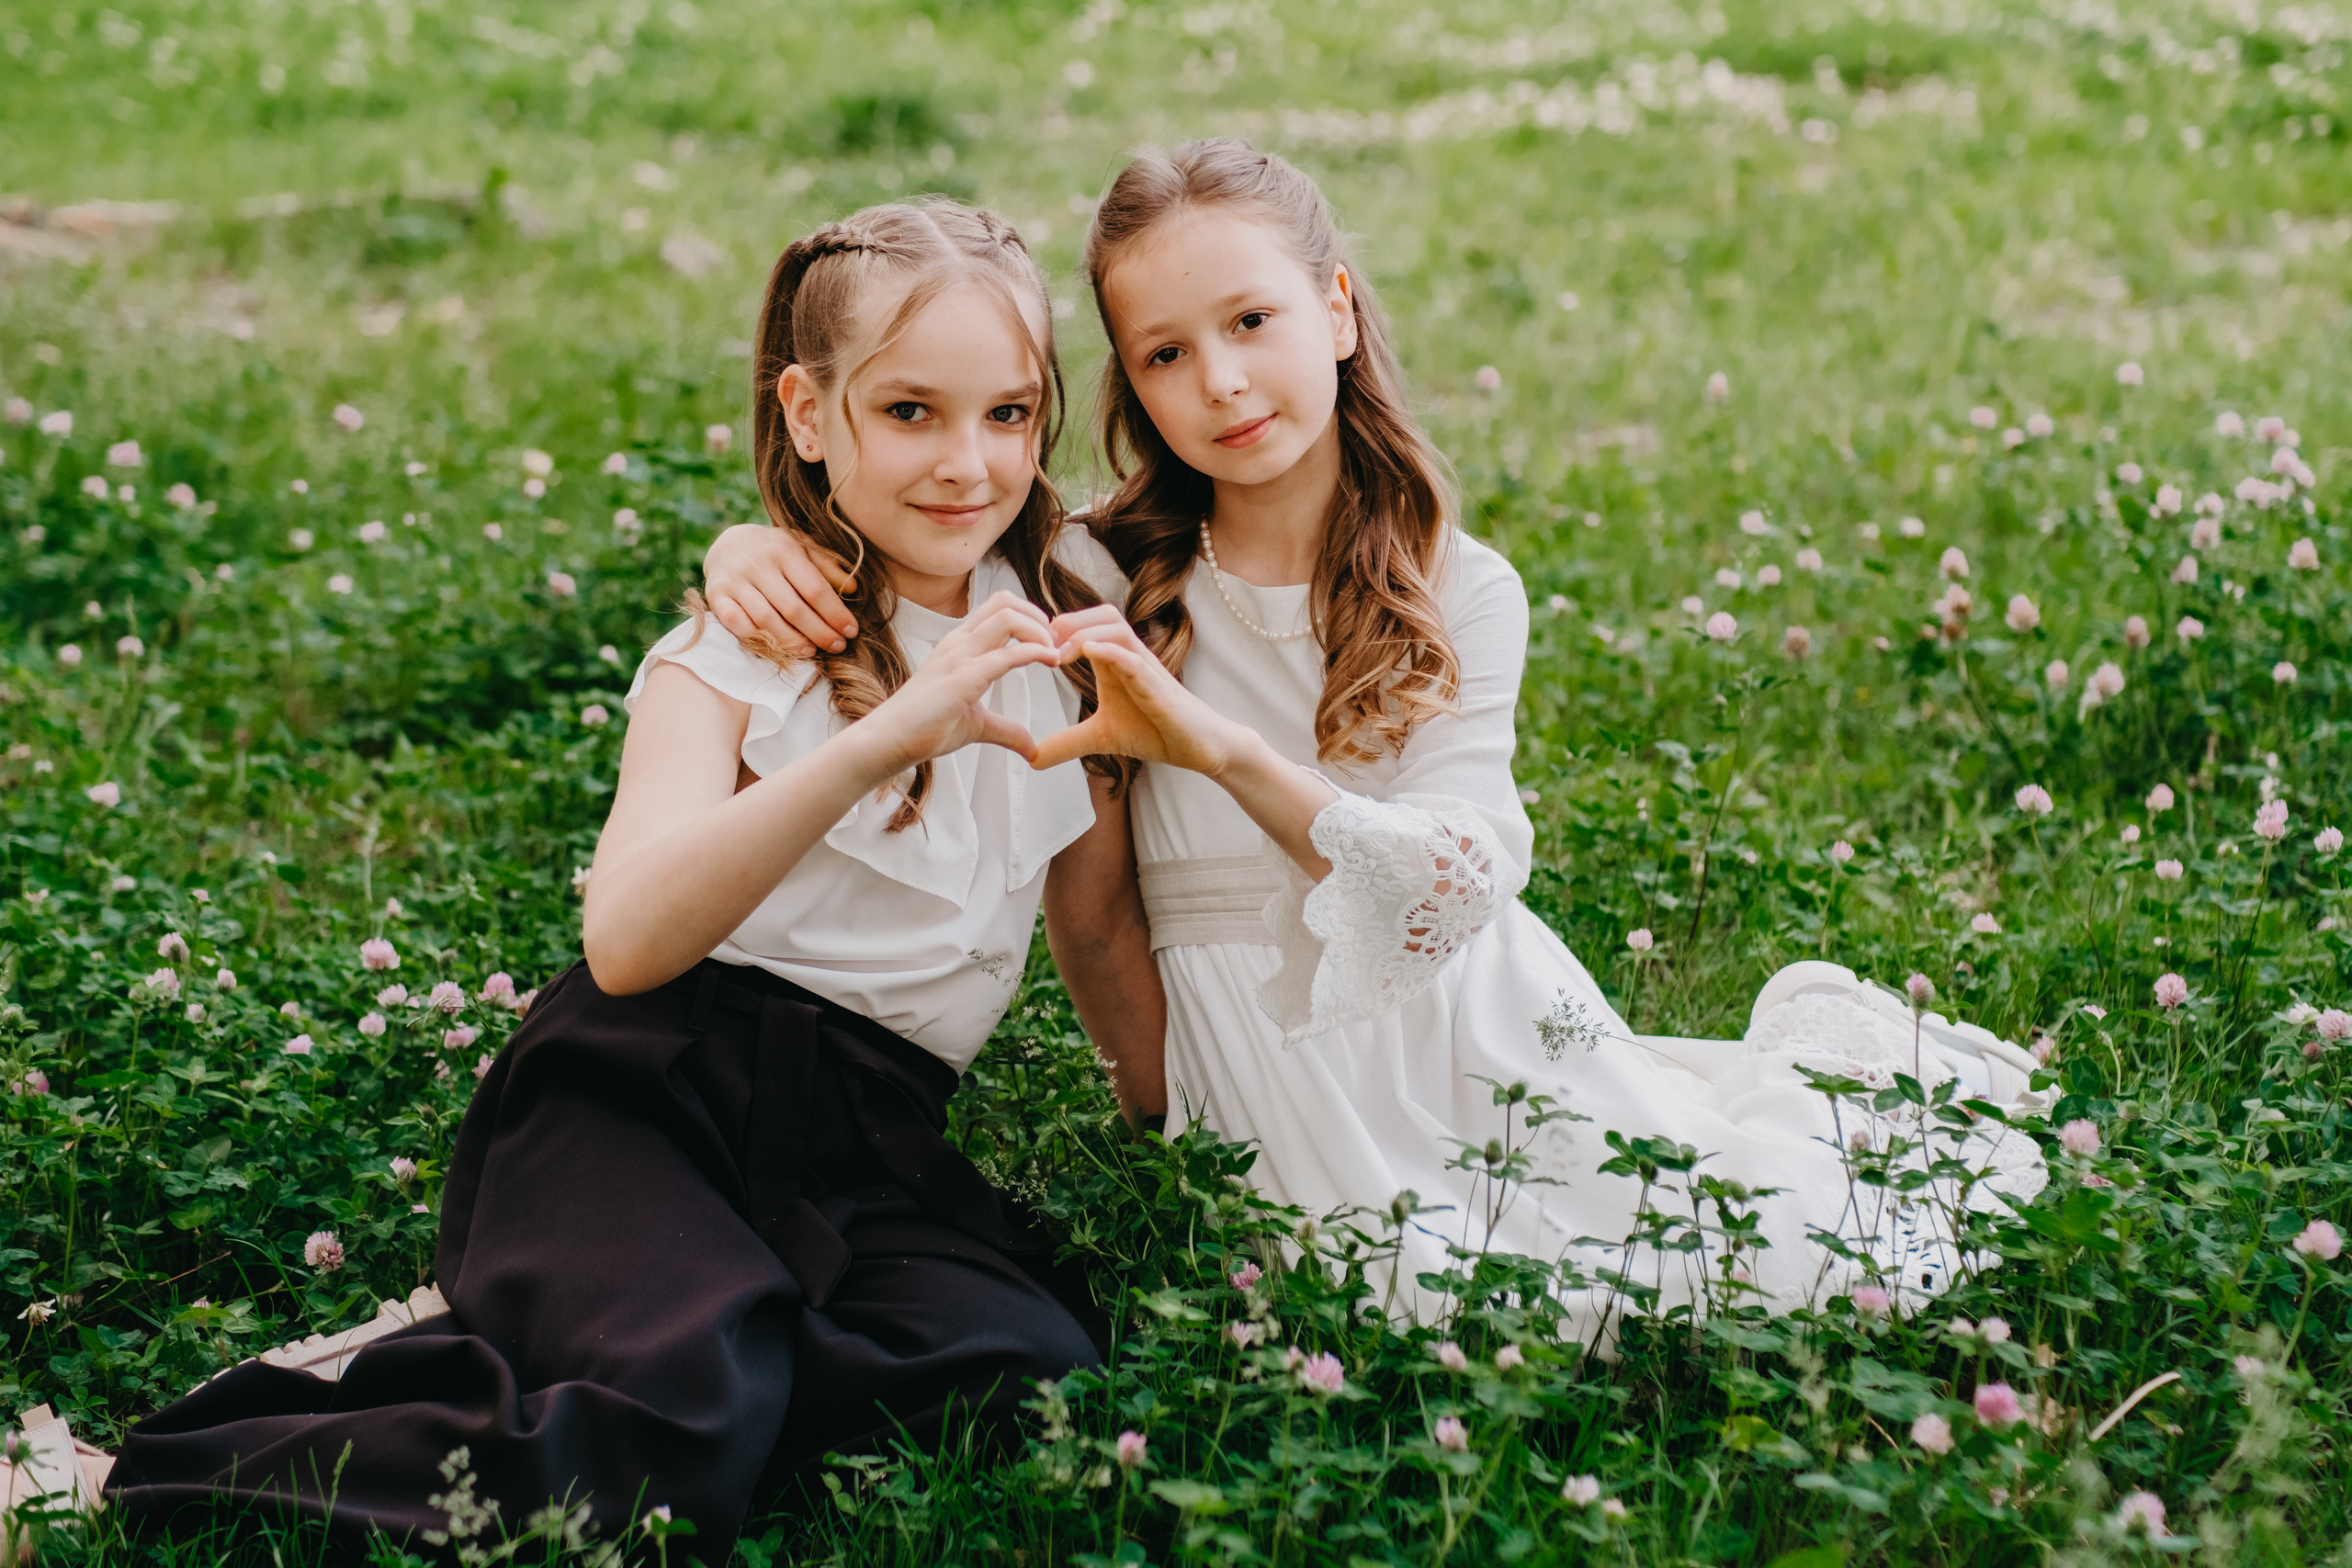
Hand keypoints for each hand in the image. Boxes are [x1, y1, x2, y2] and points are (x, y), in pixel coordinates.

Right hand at [702, 523, 858, 653]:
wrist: (727, 544)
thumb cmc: (774, 550)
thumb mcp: (802, 548)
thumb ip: (827, 566)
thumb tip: (852, 588)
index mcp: (784, 550)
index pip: (815, 589)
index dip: (835, 614)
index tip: (851, 631)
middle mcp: (758, 564)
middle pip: (793, 609)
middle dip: (819, 632)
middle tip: (837, 647)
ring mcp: (735, 581)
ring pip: (766, 620)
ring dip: (791, 641)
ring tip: (811, 651)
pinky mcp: (716, 595)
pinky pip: (736, 624)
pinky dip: (757, 638)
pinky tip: (775, 647)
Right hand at [860, 592, 1060, 772]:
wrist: (889, 741)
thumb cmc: (925, 728)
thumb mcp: (976, 725)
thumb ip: (1006, 729)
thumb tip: (1031, 747)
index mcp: (960, 645)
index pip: (999, 609)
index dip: (1031, 618)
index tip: (1050, 643)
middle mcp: (959, 642)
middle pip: (1005, 602)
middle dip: (1039, 616)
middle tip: (1056, 643)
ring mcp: (959, 656)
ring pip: (1008, 617)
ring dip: (1040, 630)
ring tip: (1055, 652)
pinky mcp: (963, 678)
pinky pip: (1006, 654)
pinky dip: (1036, 652)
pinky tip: (1051, 661)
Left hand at [1030, 607, 1240, 774]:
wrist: (1199, 747)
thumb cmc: (1156, 732)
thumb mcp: (1101, 738)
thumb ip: (1067, 742)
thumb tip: (1033, 758)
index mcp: (1115, 662)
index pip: (1086, 625)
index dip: (1058, 628)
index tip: (1031, 646)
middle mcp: (1130, 657)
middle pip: (1102, 614)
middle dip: (1070, 620)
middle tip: (1042, 643)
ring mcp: (1146, 669)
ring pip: (1117, 628)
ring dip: (1085, 632)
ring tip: (1059, 652)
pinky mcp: (1159, 687)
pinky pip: (1134, 659)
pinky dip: (1111, 652)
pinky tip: (1089, 652)